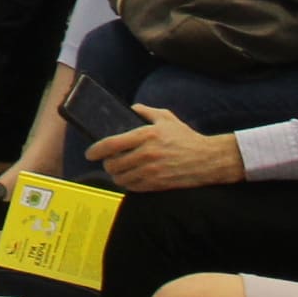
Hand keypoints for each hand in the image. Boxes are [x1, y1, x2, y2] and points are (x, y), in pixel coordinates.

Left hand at [87, 105, 245, 191]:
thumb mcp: (166, 118)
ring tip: (117, 170)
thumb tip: (131, 109)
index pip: (112, 144)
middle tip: (107, 161)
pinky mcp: (157, 184)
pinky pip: (133, 187)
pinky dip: (127, 183)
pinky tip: (129, 178)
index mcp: (146, 135)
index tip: (90, 153)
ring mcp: (151, 171)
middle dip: (106, 163)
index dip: (96, 150)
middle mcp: (147, 154)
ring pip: (121, 177)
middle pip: (113, 163)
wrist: (207, 159)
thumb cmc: (186, 137)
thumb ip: (146, 111)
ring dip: (115, 175)